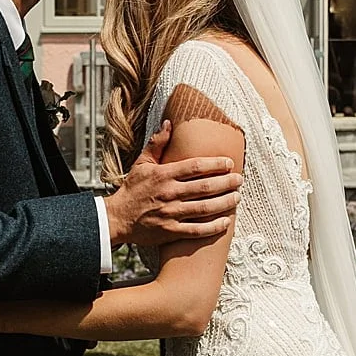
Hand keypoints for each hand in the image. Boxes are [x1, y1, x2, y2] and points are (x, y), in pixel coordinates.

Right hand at [105, 121, 241, 244]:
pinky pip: (197, 230)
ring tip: (237, 197)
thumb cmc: (132, 190)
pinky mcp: (170, 232)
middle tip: (239, 180)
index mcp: (163, 175)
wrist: (116, 219)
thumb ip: (157, 144)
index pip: (195, 166)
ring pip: (205, 208)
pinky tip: (226, 222)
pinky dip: (213, 227)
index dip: (215, 164)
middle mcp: (169, 193)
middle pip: (205, 187)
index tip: (229, 163)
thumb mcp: (141, 164)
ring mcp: (170, 214)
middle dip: (227, 183)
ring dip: (225, 203)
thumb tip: (168, 123)